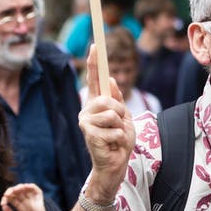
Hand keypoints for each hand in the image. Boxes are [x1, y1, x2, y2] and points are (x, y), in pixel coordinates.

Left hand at [1, 183, 55, 210]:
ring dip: (20, 187)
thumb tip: (3, 205)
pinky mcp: (40, 204)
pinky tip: (24, 187)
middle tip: (7, 195)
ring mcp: (34, 204)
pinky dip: (31, 187)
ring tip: (14, 190)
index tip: (2, 202)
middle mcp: (29, 205)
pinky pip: (38, 192)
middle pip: (20, 193)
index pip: (14, 199)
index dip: (7, 198)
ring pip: (28, 190)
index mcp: (23, 210)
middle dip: (12, 191)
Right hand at [78, 46, 135, 202]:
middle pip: (109, 99)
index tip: (95, 45)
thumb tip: (110, 79)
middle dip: (121, 113)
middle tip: (119, 126)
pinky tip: (113, 146)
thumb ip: (117, 100)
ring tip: (115, 137)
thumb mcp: (124, 118)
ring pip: (113, 114)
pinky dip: (120, 139)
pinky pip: (115, 130)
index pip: (94, 79)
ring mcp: (86, 122)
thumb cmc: (119, 141)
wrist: (115, 165)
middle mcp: (87, 110)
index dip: (94, 62)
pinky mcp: (89, 134)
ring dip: (121, 127)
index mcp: (96, 104)